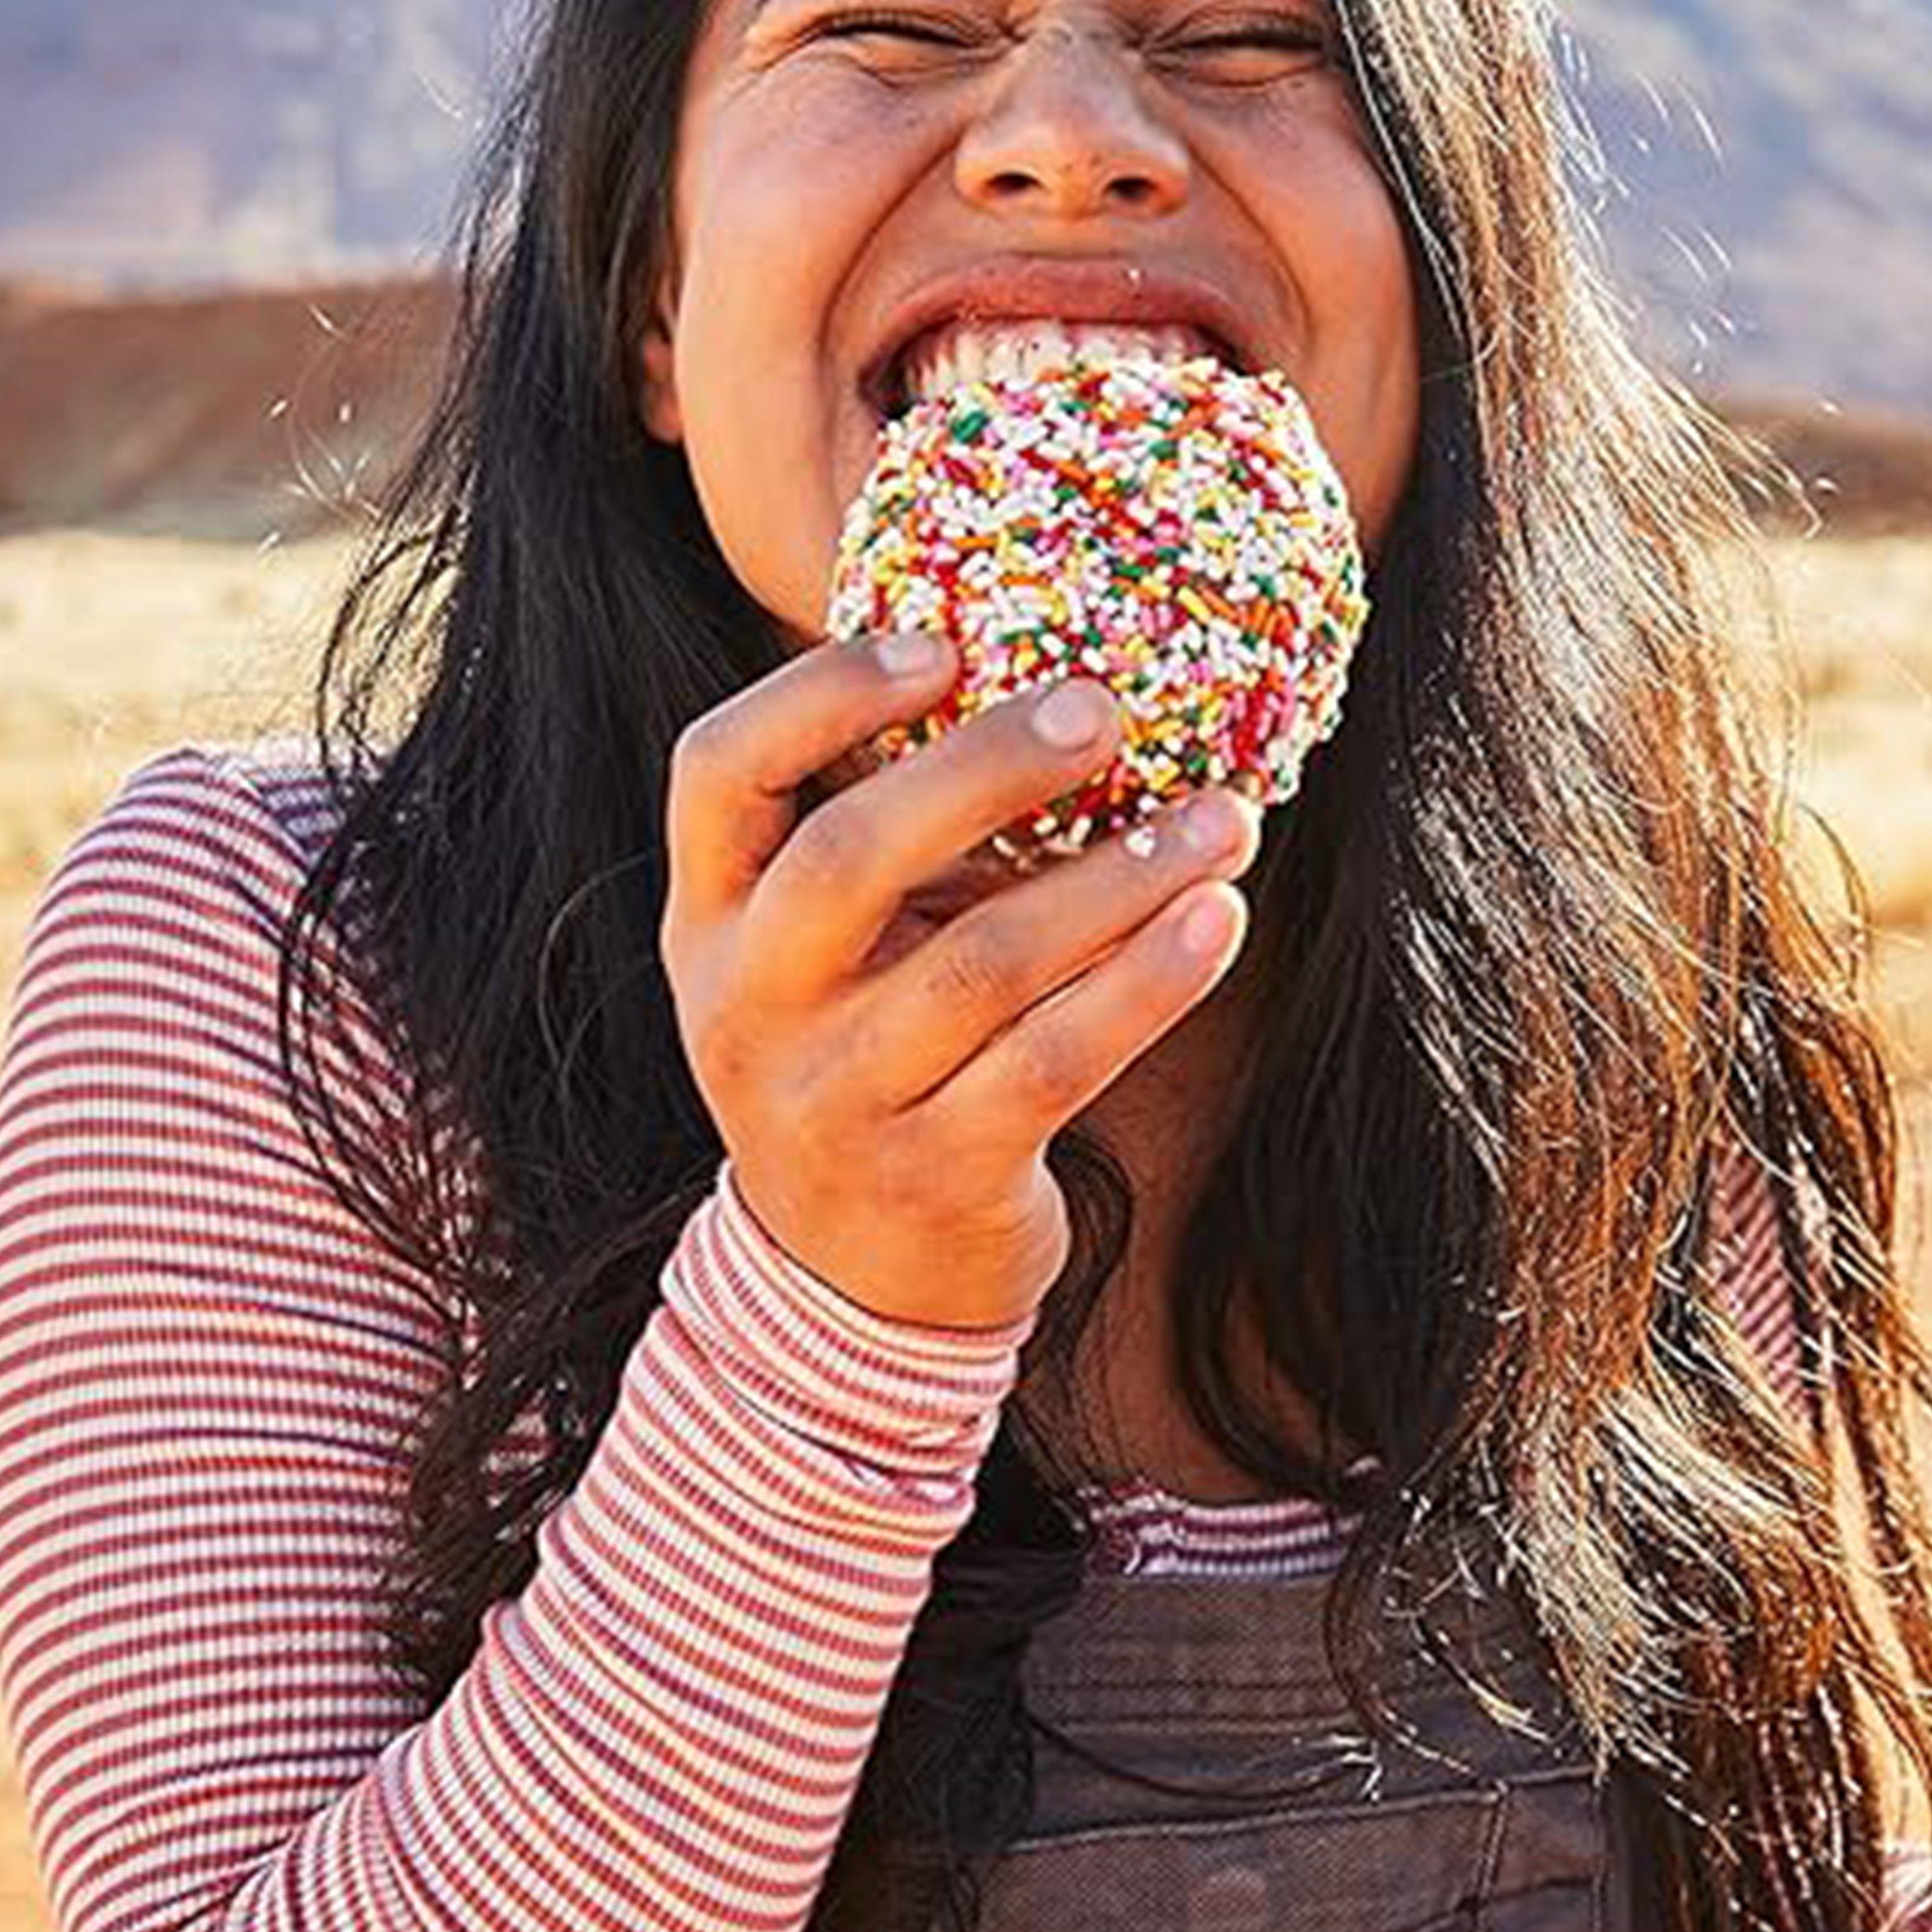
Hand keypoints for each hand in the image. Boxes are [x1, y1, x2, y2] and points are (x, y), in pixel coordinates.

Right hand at [661, 636, 1260, 1324]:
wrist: (850, 1287)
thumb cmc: (867, 1056)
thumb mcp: (820, 956)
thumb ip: (880, 835)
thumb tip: (1047, 672)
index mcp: (708, 924)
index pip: (717, 774)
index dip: (819, 695)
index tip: (943, 644)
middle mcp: (750, 1009)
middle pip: (849, 858)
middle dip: (986, 768)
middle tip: (1106, 708)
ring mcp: (837, 1103)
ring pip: (983, 965)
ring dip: (1118, 879)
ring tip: (1223, 819)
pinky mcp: (938, 1177)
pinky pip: (1056, 1062)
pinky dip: (1149, 984)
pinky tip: (1218, 921)